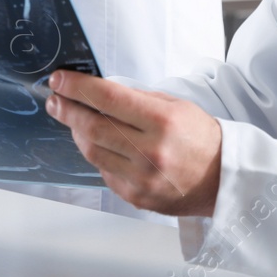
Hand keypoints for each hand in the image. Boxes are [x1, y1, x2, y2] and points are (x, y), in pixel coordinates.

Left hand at [45, 71, 221, 216]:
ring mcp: (141, 178)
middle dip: (67, 110)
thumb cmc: (200, 138)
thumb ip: (137, 100)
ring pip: (93, 151)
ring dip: (77, 132)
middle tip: (55, 99)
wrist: (222, 179)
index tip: (60, 80)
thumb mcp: (176, 106)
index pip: (109, 99)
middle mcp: (150, 152)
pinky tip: (96, 142)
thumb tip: (99, 92)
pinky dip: (96, 154)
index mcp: (162, 122)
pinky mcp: (135, 196)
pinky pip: (104, 172)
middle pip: (93, 127)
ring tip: (72, 119)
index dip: (78, 87)